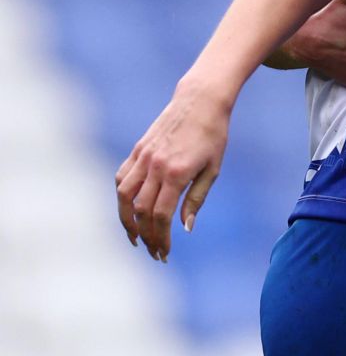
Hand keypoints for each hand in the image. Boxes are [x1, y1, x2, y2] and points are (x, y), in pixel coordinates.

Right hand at [115, 82, 231, 260]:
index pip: (160, 215)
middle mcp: (154, 166)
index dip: (160, 238)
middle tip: (153, 252)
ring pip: (123, 196)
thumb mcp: (213, 169)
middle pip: (140, 211)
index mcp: (176, 173)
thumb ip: (196, 199)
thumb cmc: (213, 136)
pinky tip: (129, 210)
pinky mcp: (137, 151)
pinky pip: (121, 179)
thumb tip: (185, 228)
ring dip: (126, 220)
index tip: (165, 253)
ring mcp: (142, 158)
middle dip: (145, 236)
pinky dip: (122, 197)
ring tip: (136, 237)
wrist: (200, 102)